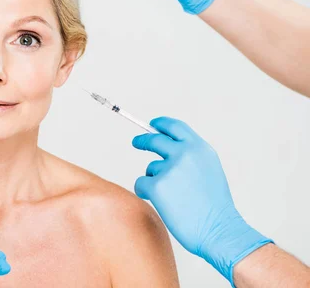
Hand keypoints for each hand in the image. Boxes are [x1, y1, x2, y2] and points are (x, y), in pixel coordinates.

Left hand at [132, 117, 271, 284]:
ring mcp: (170, 168)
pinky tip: (163, 205)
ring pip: (150, 168)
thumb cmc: (215, 208)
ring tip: (174, 198)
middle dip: (143, 140)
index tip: (153, 124)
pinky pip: (141, 183)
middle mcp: (185, 154)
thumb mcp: (209, 171)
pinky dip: (146, 192)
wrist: (220, 231)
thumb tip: (169, 150)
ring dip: (154, 180)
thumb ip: (191, 157)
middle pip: (155, 139)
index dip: (162, 124)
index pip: (176, 127)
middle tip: (136, 142)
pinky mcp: (157, 185)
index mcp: (200, 149)